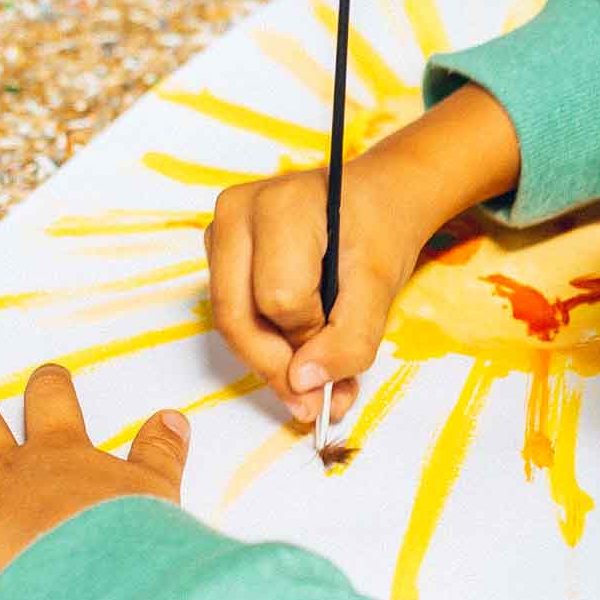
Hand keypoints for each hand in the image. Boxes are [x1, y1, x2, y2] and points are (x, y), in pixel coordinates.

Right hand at [207, 158, 435, 428]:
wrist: (376, 199)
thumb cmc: (379, 232)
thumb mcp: (380, 289)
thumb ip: (349, 340)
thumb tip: (303, 383)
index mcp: (281, 206)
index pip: (280, 299)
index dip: (309, 339)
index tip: (340, 357)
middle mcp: (237, 211)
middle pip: (238, 315)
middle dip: (277, 364)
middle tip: (314, 399)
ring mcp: (220, 229)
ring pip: (230, 319)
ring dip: (270, 356)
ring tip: (314, 371)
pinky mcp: (218, 250)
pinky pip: (232, 311)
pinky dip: (263, 337)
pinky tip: (297, 341)